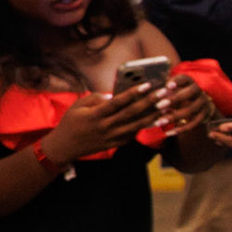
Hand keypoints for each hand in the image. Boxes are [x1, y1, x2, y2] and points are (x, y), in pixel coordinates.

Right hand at [44, 85, 161, 161]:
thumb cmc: (70, 123)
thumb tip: (113, 94)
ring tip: (167, 106)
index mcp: (95, 115)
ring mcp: (111, 137)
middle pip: (131, 113)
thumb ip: (95, 98)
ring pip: (136, 125)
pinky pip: (133, 134)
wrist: (64, 147)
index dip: (133, 93)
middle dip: (149, 102)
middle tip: (164, 93)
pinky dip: (145, 126)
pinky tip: (157, 119)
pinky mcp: (115, 144)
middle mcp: (105, 126)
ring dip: (153, 115)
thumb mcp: (77, 106)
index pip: (117, 103)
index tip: (147, 84)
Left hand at [153, 73, 212, 136]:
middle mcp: (198, 91)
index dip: (177, 81)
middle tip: (157, 106)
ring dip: (173, 117)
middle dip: (173, 99)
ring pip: (190, 110)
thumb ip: (163, 93)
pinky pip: (193, 123)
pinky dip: (180, 129)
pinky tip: (168, 133)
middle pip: (188, 93)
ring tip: (158, 122)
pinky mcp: (204, 115)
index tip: (167, 86)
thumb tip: (151, 98)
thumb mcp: (172, 92)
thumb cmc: (178, 97)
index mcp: (189, 82)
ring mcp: (203, 103)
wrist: (199, 107)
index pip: (184, 79)